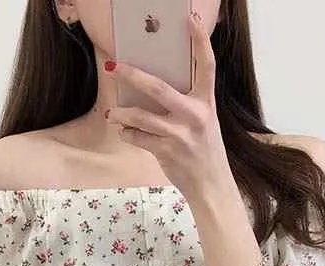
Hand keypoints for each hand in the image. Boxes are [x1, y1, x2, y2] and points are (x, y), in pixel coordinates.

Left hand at [105, 11, 231, 199]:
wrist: (211, 186)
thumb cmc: (204, 151)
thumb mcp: (204, 122)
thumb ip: (185, 104)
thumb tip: (150, 90)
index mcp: (206, 103)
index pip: (206, 65)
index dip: (200, 41)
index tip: (192, 19)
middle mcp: (194, 115)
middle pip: (157, 87)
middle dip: (131, 75)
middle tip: (112, 66)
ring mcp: (180, 134)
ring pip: (141, 116)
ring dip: (122, 113)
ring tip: (112, 113)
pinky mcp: (167, 152)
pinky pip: (138, 137)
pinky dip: (128, 134)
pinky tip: (125, 132)